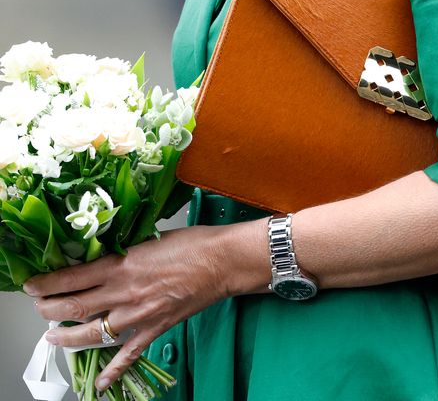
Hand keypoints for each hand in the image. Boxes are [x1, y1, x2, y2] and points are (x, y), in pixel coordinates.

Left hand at [24, 226, 233, 390]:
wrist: (221, 261)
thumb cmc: (191, 243)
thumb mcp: (148, 238)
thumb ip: (123, 251)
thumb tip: (101, 257)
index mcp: (123, 264)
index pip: (74, 277)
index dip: (48, 283)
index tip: (33, 285)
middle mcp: (125, 293)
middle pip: (75, 307)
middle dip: (49, 310)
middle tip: (37, 309)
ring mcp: (138, 315)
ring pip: (93, 333)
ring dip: (68, 338)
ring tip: (52, 337)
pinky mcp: (155, 329)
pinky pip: (129, 355)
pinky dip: (113, 371)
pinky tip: (100, 381)